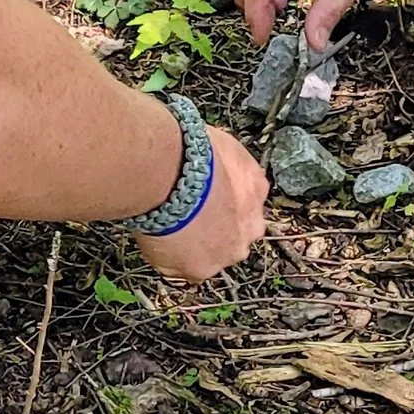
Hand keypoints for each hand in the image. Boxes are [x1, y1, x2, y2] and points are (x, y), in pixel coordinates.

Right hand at [132, 128, 268, 282]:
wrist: (169, 172)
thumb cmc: (189, 151)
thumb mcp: (219, 144)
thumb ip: (225, 162)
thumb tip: (213, 157)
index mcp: (257, 188)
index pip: (246, 202)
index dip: (222, 201)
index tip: (204, 198)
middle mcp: (251, 225)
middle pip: (235, 233)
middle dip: (215, 227)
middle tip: (186, 215)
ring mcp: (228, 251)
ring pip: (212, 254)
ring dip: (194, 245)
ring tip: (167, 227)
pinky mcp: (200, 269)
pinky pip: (184, 268)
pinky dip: (170, 258)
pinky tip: (156, 239)